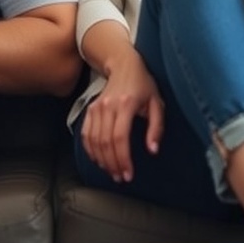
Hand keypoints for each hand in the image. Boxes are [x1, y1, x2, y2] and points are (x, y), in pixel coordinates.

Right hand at [81, 47, 164, 183]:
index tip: (128, 174)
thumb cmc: (143, 85)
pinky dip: (90, 149)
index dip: (123, 159)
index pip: (120, 137)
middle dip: (112, 164)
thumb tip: (152, 150)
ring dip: (101, 160)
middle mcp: (108, 106)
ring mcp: (97, 107)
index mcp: (126, 104)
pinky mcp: (90, 109)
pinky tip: (98, 160)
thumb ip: (156, 128)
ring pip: (94, 140)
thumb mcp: (157, 103)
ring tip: (111, 171)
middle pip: (105, 142)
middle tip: (120, 177)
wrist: (124, 65)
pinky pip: (86, 134)